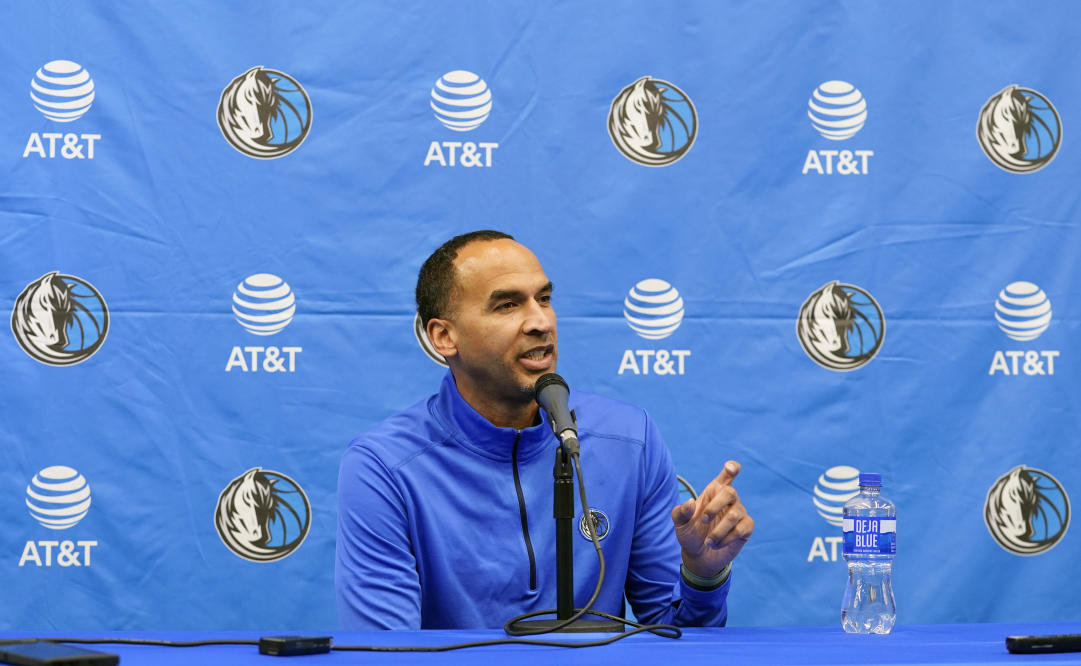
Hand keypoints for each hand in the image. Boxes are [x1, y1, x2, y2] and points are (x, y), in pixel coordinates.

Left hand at [671, 460, 753, 578]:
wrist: (698, 556)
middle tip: (702, 520)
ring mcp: (739, 512)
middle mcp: (728, 500)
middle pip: (730, 492)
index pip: (727, 476)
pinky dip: (727, 538)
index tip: (730, 467)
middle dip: (715, 506)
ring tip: (708, 542)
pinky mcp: (746, 527)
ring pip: (735, 514)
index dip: (731, 468)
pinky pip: (742, 528)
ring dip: (718, 530)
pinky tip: (717, 544)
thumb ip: (680, 512)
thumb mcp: (680, 523)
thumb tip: (691, 502)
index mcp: (713, 492)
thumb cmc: (690, 533)